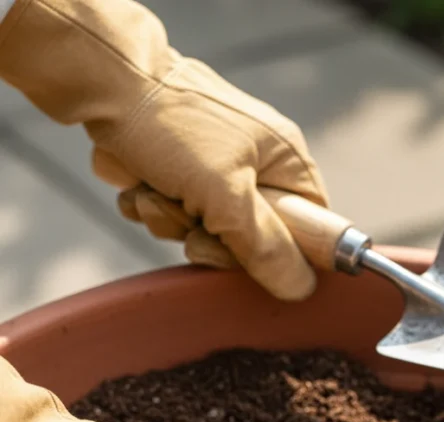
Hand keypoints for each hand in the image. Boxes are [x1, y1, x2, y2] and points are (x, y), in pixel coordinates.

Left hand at [0, 0, 325, 299]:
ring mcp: (214, 162)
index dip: (279, 251)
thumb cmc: (171, 128)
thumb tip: (302, 288)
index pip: (309, 227)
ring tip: (153, 189)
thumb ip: (266, 246)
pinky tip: (136, 182)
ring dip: (171, 219)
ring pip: (203, 228)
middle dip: (208, 235)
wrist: (102, 80)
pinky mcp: (176, 164)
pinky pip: (171, 211)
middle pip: (249, 237)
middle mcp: (256, 160)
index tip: (243, 253)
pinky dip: (150, 204)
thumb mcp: (226, 196)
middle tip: (189, 218)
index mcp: (285, 159)